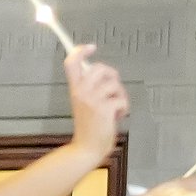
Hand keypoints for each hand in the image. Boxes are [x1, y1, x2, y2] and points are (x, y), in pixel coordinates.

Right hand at [63, 45, 131, 159]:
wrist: (87, 148)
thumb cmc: (90, 126)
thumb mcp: (85, 103)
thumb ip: (91, 88)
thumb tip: (105, 73)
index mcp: (75, 89)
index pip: (71, 63)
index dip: (80, 51)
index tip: (91, 47)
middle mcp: (81, 91)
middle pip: (100, 67)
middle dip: (113, 76)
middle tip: (114, 90)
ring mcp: (92, 100)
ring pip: (114, 84)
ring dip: (121, 95)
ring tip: (115, 108)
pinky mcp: (104, 109)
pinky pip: (122, 100)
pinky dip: (124, 108)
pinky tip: (117, 117)